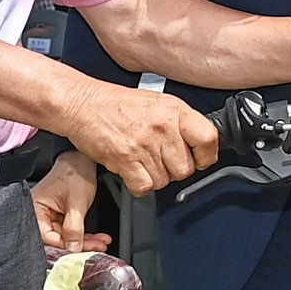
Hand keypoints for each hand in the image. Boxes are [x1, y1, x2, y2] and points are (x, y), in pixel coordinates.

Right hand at [32, 149, 106, 258]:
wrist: (83, 159)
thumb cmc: (75, 172)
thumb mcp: (77, 202)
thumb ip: (74, 228)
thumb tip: (73, 248)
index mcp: (36, 207)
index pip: (46, 235)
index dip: (64, 244)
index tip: (80, 249)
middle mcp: (40, 212)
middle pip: (58, 237)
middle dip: (80, 243)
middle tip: (96, 246)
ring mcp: (51, 214)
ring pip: (67, 236)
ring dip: (86, 240)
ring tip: (101, 242)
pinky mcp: (61, 214)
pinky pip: (72, 229)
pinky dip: (85, 234)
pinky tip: (98, 237)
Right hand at [66, 79, 217, 196]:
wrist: (82, 103)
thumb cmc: (115, 103)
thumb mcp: (156, 102)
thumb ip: (178, 122)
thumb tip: (198, 143)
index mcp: (174, 110)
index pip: (208, 139)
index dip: (205, 155)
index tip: (199, 158)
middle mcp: (162, 127)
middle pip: (185, 169)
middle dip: (173, 169)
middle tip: (159, 158)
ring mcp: (145, 144)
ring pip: (164, 181)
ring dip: (153, 177)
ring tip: (141, 159)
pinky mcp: (126, 160)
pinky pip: (144, 187)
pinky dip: (138, 184)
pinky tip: (131, 169)